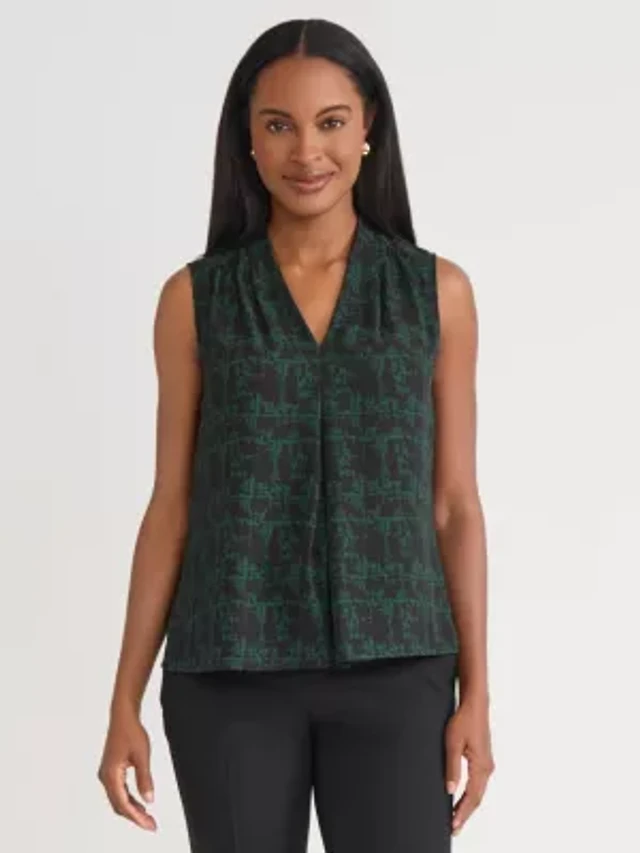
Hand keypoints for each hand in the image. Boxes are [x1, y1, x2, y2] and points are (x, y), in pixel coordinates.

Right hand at [97, 706, 156, 831]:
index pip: (123, 804)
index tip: (149, 825)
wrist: (123, 716)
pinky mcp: (111, 771)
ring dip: (132, 809)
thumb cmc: (131, 731)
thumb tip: (149, 800)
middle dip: (135, 817)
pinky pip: (118, 791)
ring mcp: (106, 774)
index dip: (137, 817)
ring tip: (147, 817)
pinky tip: (140, 803)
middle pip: (119, 805)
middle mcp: (105, 777)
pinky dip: (129, 800)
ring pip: (118, 799)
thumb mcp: (142, 755)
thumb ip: (145, 779)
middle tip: (151, 825)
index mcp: (111, 775)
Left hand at [445, 697, 494, 836]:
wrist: (475, 705)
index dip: (462, 812)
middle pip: (477, 797)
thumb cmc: (464, 720)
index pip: (471, 796)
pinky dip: (471, 794)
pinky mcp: (484, 760)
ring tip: (457, 817)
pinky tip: (463, 798)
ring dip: (468, 805)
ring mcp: (487, 764)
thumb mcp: (452, 743)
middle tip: (454, 827)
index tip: (454, 824)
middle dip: (465, 813)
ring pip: (479, 791)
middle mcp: (487, 768)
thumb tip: (450, 789)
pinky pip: (479, 783)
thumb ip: (452, 767)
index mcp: (481, 766)